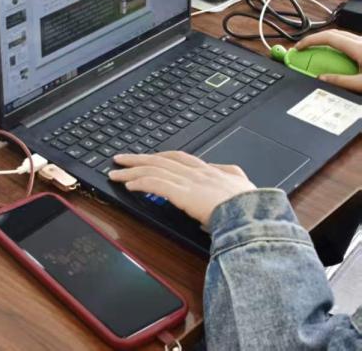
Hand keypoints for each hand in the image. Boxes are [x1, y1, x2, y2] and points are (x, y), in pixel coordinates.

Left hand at [109, 151, 255, 226]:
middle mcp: (197, 172)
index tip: (147, 157)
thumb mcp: (244, 185)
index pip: (179, 158)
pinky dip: (140, 183)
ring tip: (115, 171)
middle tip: (120, 158)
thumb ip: (232, 176)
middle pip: (161, 159)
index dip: (160, 156)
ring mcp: (189, 182)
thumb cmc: (254, 207)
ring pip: (154, 169)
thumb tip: (226, 170)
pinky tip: (128, 184)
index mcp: (211, 171)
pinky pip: (155, 184)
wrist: (257, 216)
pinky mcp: (184, 194)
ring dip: (131, 170)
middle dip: (138, 158)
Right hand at [296, 30, 361, 91]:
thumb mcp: (361, 84)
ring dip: (326, 41)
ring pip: (341, 36)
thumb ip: (340, 81)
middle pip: (332, 33)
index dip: (309, 40)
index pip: (327, 37)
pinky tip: (335, 57)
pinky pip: (349, 41)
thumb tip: (322, 78)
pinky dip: (336, 46)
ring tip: (317, 52)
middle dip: (315, 39)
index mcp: (358, 47)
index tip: (298, 47)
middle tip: (304, 48)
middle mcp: (361, 41)